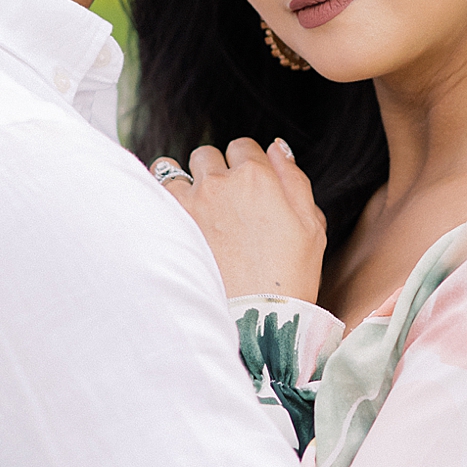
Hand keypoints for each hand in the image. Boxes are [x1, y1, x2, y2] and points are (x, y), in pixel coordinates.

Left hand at [150, 137, 326, 301]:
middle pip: (208, 155)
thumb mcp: (311, 225)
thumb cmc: (290, 276)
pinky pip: (155, 192)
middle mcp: (221, 182)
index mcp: (258, 178)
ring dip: (184, 182)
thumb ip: (294, 179)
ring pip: (176, 168)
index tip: (247, 184)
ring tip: (192, 206)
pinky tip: (170, 213)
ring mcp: (191, 202)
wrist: (256, 318)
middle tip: (223, 201)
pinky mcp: (171, 224)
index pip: (243, 147)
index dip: (246, 164)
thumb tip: (276, 148)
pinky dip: (159, 197)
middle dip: (215, 171)